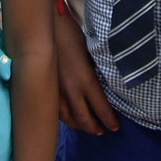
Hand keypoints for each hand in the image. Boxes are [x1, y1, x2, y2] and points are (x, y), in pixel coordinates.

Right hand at [54, 10, 117, 133]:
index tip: (115, 127)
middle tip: (102, 131)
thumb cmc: (71, 35)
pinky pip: (55, 110)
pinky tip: (68, 116)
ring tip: (85, 126)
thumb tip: (102, 83)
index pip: (100, 108)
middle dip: (94, 128)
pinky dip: (64, 117)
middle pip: (83, 118)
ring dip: (78, 125)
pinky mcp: (46, 88)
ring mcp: (56, 91)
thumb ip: (94, 72)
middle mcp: (70, 91)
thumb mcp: (90, 53)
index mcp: (85, 80)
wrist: (45, 29)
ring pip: (67, 118)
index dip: (109, 120)